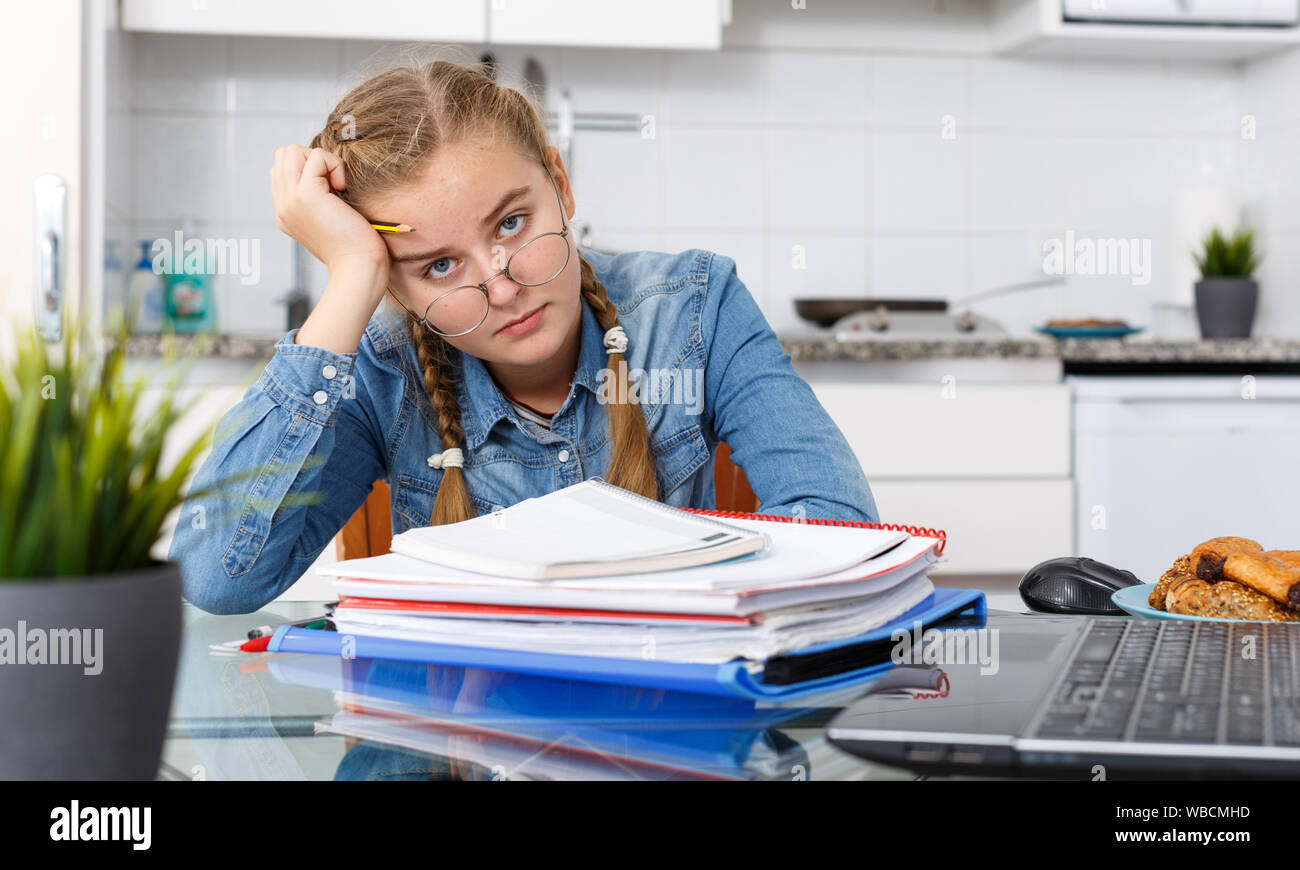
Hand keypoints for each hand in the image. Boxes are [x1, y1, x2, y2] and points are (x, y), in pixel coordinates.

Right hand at [269, 145, 388, 286]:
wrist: (358, 268)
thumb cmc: (355, 248)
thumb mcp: (330, 221)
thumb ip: (319, 201)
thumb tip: (328, 178)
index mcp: (285, 212)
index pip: (282, 169)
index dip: (308, 168)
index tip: (331, 189)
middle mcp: (282, 205)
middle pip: (283, 154)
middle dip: (311, 158)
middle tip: (333, 183)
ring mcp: (290, 199)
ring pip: (292, 150)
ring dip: (321, 159)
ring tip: (337, 185)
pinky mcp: (306, 195)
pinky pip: (317, 157)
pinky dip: (335, 165)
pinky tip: (343, 188)